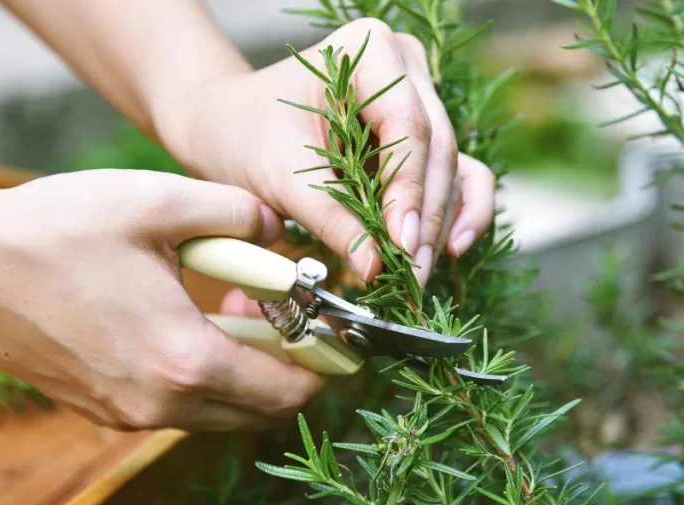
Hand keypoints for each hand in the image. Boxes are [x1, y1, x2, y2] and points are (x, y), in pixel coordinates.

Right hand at [0, 168, 321, 430]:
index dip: (323, 364)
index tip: (335, 334)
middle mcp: (160, 404)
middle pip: (258, 411)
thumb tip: (279, 229)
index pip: (286, 389)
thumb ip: (239, 214)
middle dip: (286, 368)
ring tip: (235, 310)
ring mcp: (127, 414)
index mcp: (185, 359)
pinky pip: (177, 406)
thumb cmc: (56, 229)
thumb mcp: (160, 203)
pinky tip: (186, 323)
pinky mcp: (102, 410)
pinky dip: (200, 376)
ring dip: (242, 372)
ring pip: (218, 411)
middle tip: (286, 315)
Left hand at [155, 18, 496, 286]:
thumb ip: (330, 219)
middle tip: (411, 275)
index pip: (407, 125)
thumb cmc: (244, 136)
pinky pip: (457, 174)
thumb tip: (375, 267)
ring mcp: (420, 100)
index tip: (401, 244)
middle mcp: (406, 68)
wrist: (226, 126)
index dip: (409, 189)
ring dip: (439, 225)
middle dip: (425, 218)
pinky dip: (457, 212)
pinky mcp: (422, 137)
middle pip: (437, 149)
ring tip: (418, 275)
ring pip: (451, 167)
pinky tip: (450, 250)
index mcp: (369, 51)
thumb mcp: (280, 177)